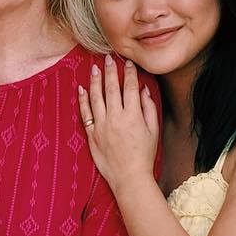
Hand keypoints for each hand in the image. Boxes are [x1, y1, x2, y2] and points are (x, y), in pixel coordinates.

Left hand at [79, 56, 158, 191]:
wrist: (129, 177)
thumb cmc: (144, 155)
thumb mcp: (153, 131)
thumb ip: (148, 108)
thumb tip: (143, 90)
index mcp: (133, 116)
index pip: (130, 88)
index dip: (129, 73)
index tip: (128, 63)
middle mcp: (115, 118)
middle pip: (111, 89)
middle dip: (110, 71)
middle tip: (108, 58)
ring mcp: (101, 126)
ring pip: (96, 98)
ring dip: (95, 81)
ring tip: (94, 68)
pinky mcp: (92, 135)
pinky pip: (85, 114)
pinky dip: (83, 100)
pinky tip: (82, 89)